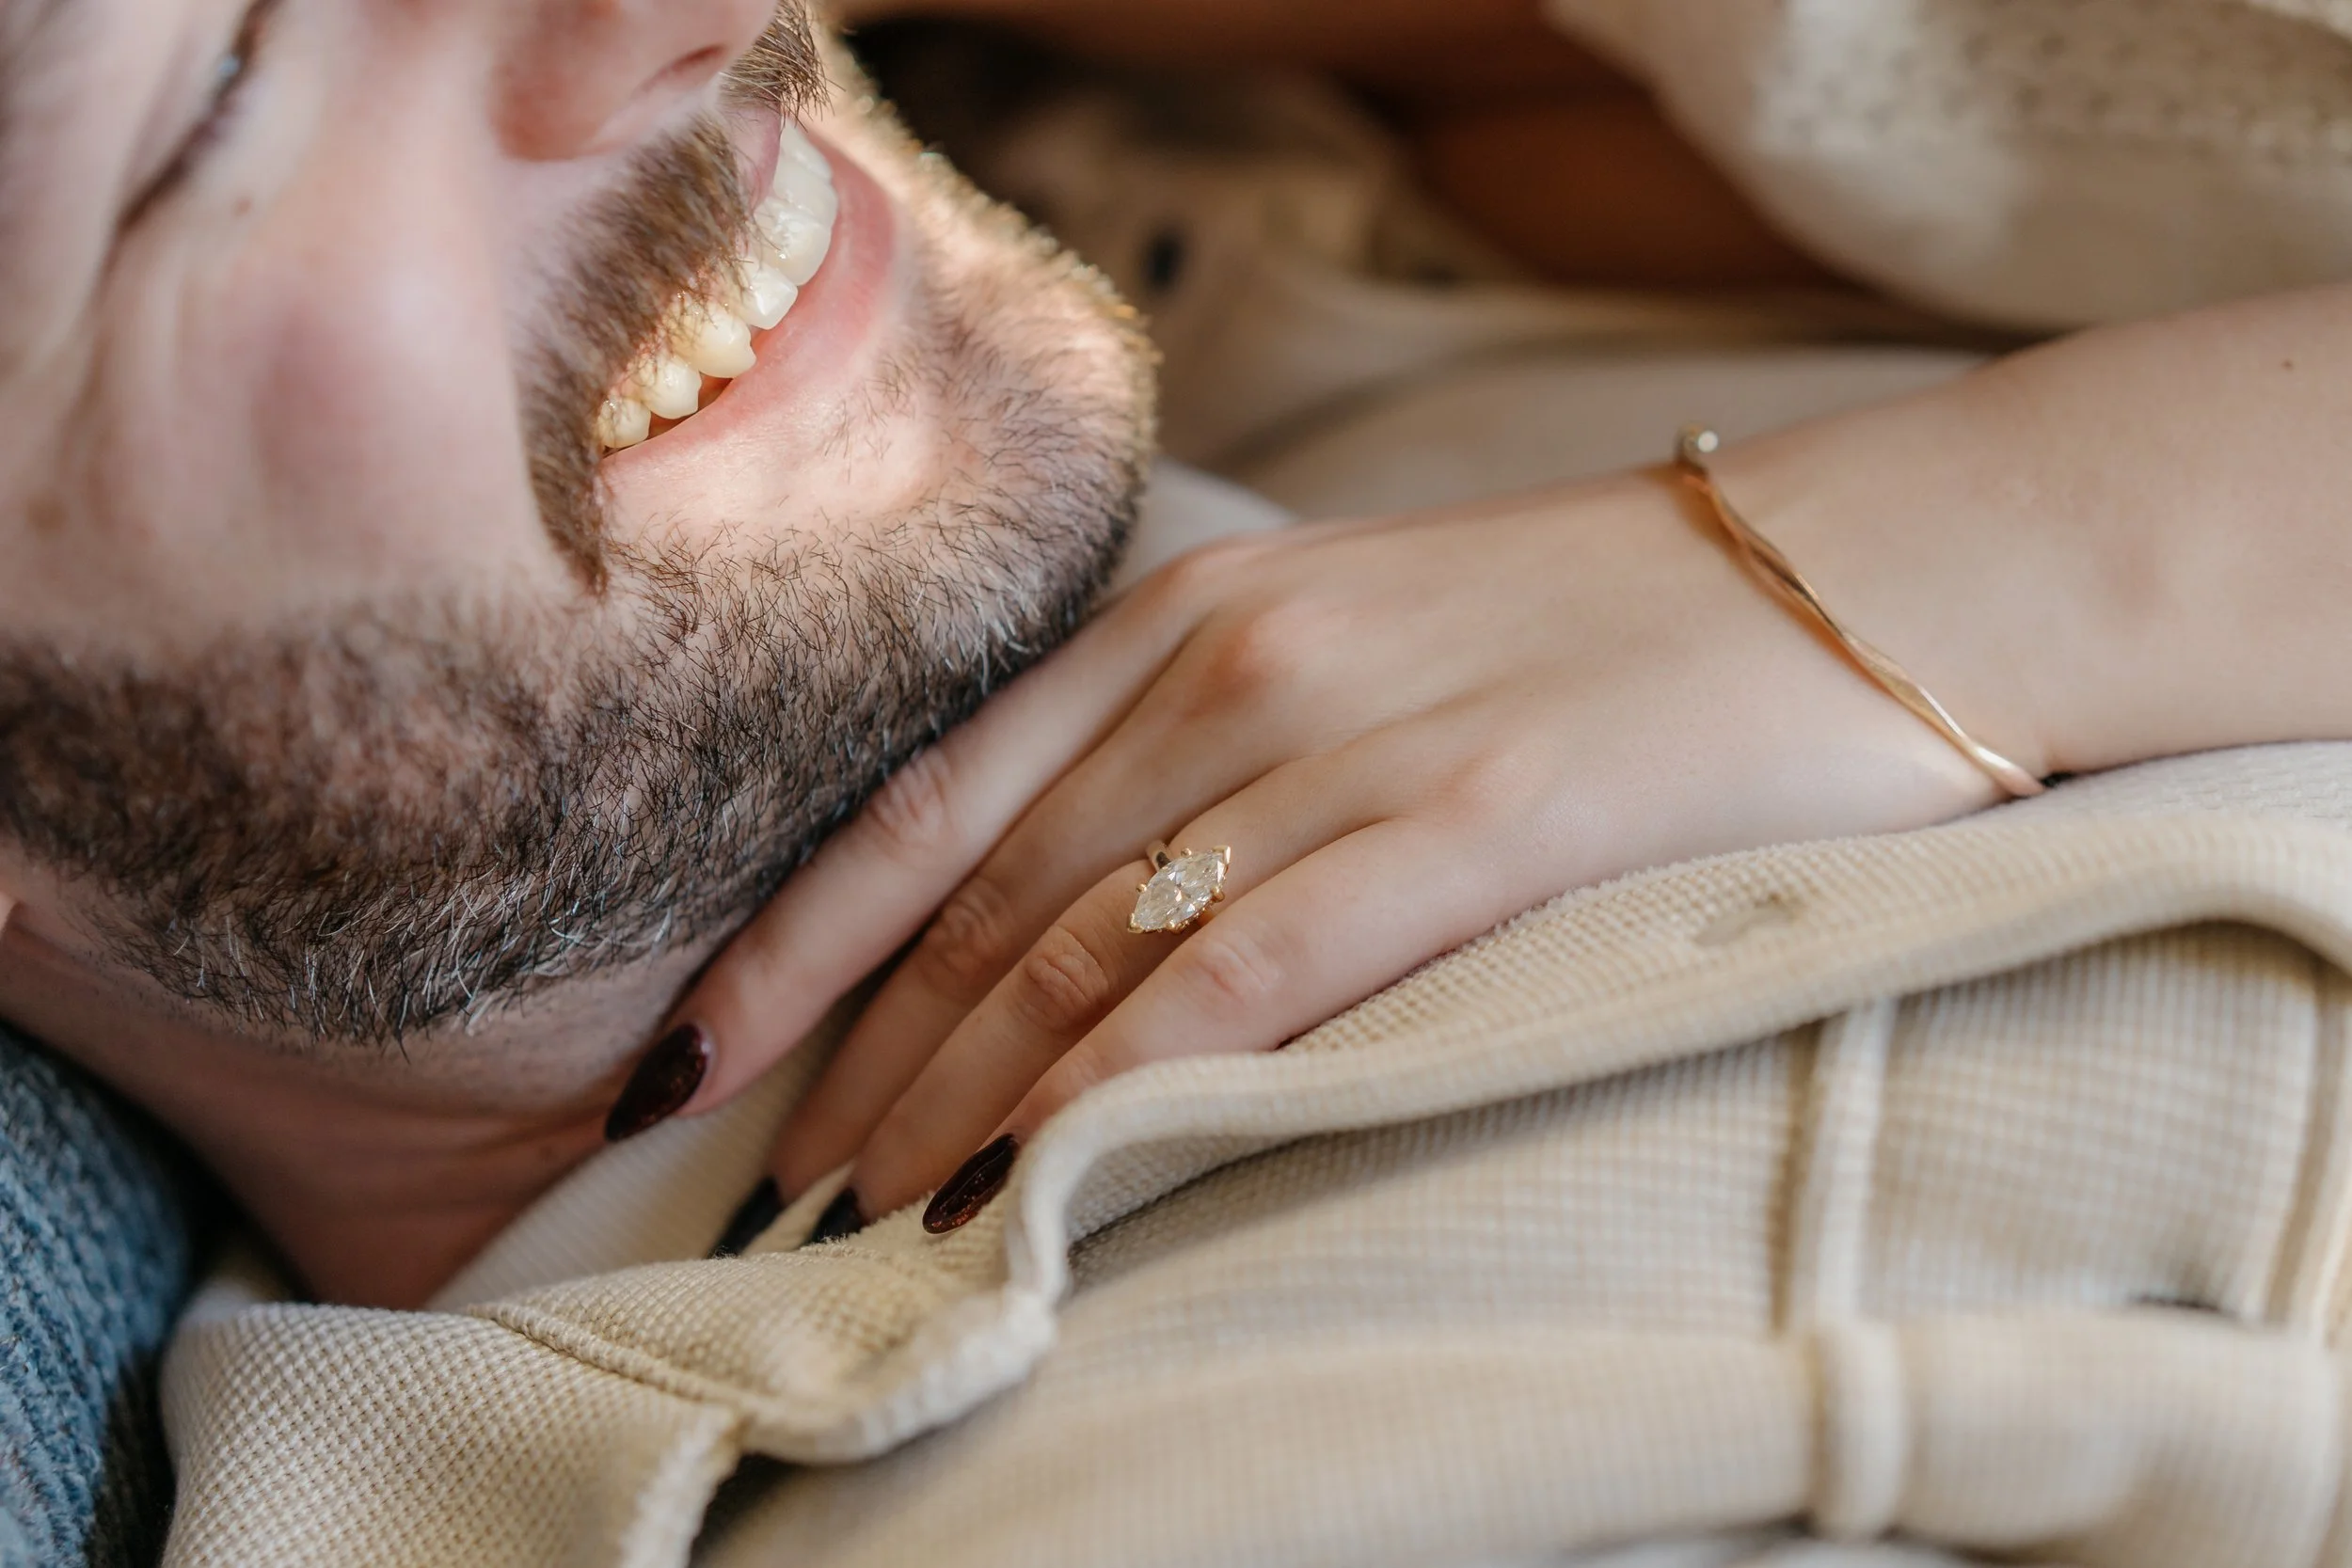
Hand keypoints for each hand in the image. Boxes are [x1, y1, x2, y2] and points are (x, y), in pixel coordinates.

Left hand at [670, 467, 2003, 1231]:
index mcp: (1187, 615)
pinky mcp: (1474, 824)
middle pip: (981, 895)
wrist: (1854, 578)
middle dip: (850, 1053)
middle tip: (760, 1183)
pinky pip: (1244, 977)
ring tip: (865, 1215)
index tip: (692, 1055)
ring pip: (1083, 946)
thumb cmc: (1598, 627)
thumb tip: (1063, 914)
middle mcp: (1234, 663)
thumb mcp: (1356, 642)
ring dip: (952, 1096)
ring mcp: (1348, 740)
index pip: (929, 801)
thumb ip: (1204, 743)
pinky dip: (1117, 1087)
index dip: (794, 940)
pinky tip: (1041, 1179)